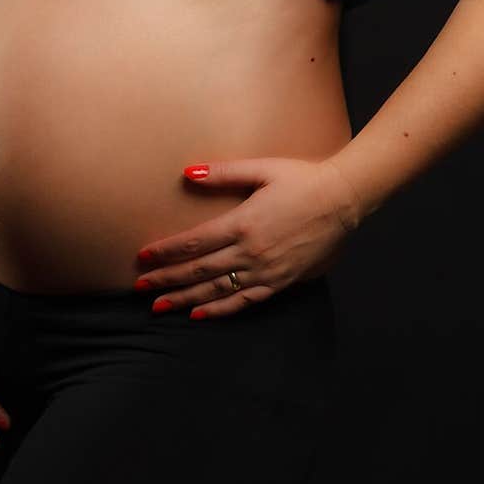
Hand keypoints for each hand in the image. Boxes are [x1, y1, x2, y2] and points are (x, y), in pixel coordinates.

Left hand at [133, 155, 360, 318]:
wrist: (342, 199)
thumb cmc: (302, 179)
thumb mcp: (262, 169)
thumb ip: (223, 173)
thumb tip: (186, 172)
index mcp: (242, 223)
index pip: (194, 243)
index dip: (166, 252)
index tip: (143, 258)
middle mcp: (250, 252)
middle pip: (199, 270)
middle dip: (167, 280)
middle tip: (141, 288)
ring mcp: (266, 271)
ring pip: (217, 290)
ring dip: (185, 299)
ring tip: (160, 307)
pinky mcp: (280, 282)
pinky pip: (245, 301)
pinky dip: (220, 310)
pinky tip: (200, 314)